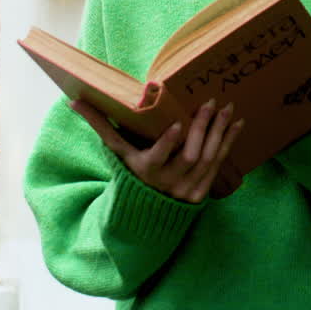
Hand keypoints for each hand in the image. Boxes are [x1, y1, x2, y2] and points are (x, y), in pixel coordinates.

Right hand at [70, 98, 244, 203]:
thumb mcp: (116, 150)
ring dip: (218, 132)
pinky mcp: (201, 192)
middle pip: (190, 156)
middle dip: (202, 129)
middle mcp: (167, 183)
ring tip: (226, 108)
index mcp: (145, 170)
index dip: (168, 144)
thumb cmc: (130, 169)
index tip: (178, 125)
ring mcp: (186, 189)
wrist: (146, 210)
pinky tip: (236, 124)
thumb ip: (99, 124)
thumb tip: (73, 101)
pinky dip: (228, 143)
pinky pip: (218, 165)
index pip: (157, 158)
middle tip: (210, 102)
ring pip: (207, 158)